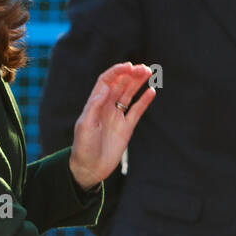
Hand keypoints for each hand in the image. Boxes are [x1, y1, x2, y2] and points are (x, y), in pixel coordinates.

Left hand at [68, 62, 155, 189]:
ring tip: (148, 72)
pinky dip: (144, 101)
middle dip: (131, 74)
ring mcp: (117, 117)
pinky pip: (137, 111)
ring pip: (129, 94)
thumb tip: (105, 87)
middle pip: (120, 85)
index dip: (117, 72)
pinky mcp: (126, 128)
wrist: (89, 169)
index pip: (106, 81)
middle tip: (143, 68)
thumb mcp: (85, 125)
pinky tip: (152, 91)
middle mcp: (107, 107)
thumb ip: (95, 106)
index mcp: (95, 104)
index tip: (128, 66)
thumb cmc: (83, 147)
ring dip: (138, 83)